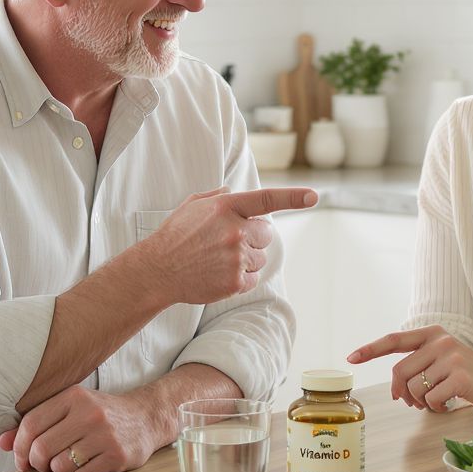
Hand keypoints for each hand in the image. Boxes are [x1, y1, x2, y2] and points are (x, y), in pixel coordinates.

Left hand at [0, 385, 158, 471]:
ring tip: (68, 461)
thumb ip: (36, 423)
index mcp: (74, 396)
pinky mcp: (117, 456)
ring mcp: (105, 435)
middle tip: (42, 464)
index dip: (19, 446)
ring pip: (60, 465)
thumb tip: (1, 443)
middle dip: (36, 463)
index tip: (21, 457)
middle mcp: (90, 413)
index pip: (31, 424)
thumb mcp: (70, 409)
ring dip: (58, 469)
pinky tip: (88, 463)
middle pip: (42, 448)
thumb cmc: (100, 414)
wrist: (145, 418)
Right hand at [142, 186, 317, 303]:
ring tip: (219, 259)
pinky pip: (253, 278)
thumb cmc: (175, 236)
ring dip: (247, 258)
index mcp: (226, 207)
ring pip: (261, 258)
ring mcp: (236, 258)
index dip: (294, 197)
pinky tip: (219, 273)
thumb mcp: (192, 206)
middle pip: (267, 233)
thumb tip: (234, 189)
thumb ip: (217, 196)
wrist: (157, 270)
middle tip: (229, 242)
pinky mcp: (234, 281)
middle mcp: (235, 231)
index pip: (267, 198)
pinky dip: (241, 277)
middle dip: (254, 237)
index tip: (315, 196)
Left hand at [347, 325, 472, 413]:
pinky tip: (449, 406)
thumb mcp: (445, 362)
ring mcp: (451, 357)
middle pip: (400, 372)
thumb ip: (421, 365)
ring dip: (420, 403)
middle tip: (414, 404)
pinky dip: (436, 409)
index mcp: (434, 334)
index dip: (370, 349)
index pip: (395, 339)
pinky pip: (431, 400)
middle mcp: (440, 341)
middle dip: (402, 392)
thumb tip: (396, 388)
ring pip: (414, 388)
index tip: (351, 358)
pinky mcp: (460, 376)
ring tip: (435, 403)